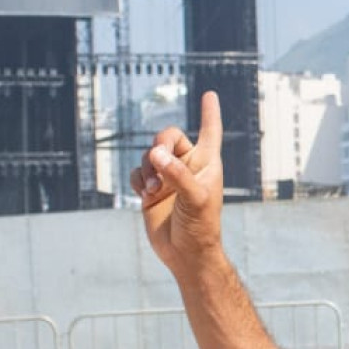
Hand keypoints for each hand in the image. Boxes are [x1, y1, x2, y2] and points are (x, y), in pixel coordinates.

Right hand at [129, 91, 226, 274]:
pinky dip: (139, 180)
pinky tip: (146, 195)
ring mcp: (168, 178)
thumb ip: (177, 174)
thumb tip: (156, 154)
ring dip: (148, 168)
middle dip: (161, 144)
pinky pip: (138, 173)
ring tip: (154, 189)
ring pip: (150, 155)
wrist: (185, 254)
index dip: (209, 113)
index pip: (210, 131)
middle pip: (169, 137)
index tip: (209, 94)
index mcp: (207, 163)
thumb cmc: (201, 226)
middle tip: (158, 159)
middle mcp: (187, 167)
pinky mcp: (151, 191)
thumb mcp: (195, 198)